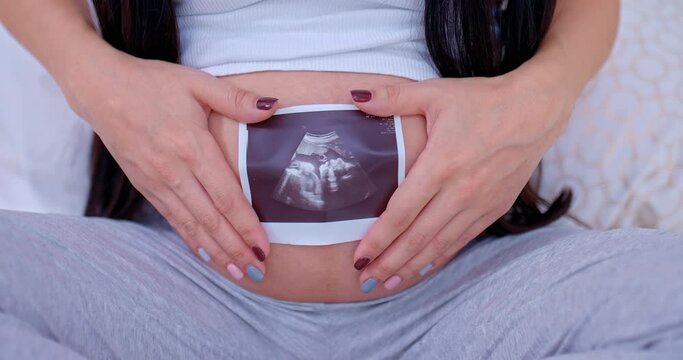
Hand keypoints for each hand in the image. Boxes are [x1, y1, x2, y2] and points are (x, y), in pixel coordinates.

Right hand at [69, 53, 277, 280]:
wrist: (99, 89)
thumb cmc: (152, 83)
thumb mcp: (196, 82)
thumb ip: (235, 99)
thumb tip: (273, 108)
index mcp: (191, 146)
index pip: (226, 196)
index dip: (247, 226)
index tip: (264, 247)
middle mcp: (174, 170)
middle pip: (211, 219)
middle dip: (235, 248)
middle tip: (256, 270)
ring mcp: (156, 181)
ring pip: (191, 225)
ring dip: (215, 251)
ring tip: (236, 273)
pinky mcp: (144, 186)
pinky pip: (172, 218)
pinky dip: (190, 239)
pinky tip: (204, 253)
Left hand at [349, 72, 574, 291]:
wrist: (537, 109)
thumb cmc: (483, 100)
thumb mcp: (435, 93)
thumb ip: (393, 98)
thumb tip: (355, 97)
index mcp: (441, 164)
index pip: (402, 212)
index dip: (378, 238)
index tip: (358, 257)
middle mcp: (460, 191)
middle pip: (417, 237)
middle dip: (388, 262)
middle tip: (365, 280)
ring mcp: (479, 203)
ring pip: (439, 245)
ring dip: (411, 267)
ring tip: (387, 284)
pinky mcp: (494, 208)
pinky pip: (461, 240)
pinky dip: (439, 257)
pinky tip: (422, 268)